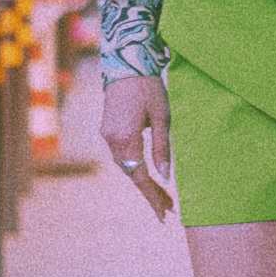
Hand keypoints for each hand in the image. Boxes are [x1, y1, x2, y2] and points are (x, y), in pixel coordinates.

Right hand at [101, 74, 174, 221]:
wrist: (126, 63)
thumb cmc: (149, 88)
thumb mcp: (162, 117)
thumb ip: (161, 148)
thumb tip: (164, 176)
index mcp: (126, 138)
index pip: (140, 176)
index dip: (152, 196)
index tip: (164, 213)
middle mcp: (112, 140)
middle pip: (131, 174)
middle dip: (149, 192)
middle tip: (168, 207)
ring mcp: (107, 134)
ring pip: (125, 165)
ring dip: (141, 180)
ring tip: (161, 194)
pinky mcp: (107, 129)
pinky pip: (121, 154)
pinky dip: (134, 166)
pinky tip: (146, 172)